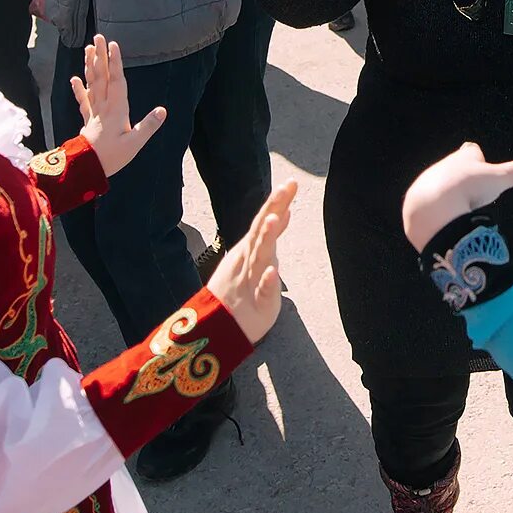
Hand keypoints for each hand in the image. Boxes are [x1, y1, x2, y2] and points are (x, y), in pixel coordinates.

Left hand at [66, 37, 167, 177]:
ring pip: (91, 83)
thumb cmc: (112, 156)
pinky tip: (74, 78)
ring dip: (90, 65)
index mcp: (116, 109)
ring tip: (87, 49)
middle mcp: (104, 106)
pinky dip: (78, 89)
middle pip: (101, 76)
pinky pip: (83, 101)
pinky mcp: (88, 119)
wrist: (86, 168)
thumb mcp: (135, 144)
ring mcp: (94, 111)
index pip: (116, 80)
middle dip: (100, 55)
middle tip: (98, 37)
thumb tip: (163, 110)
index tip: (113, 45)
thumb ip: (148, 126)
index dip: (115, 62)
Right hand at [205, 181, 297, 341]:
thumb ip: (271, 237)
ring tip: (275, 219)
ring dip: (266, 237)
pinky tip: (272, 272)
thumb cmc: (243, 293)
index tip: (291, 183)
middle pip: (262, 229)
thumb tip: (285, 212)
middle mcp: (250, 260)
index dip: (278, 202)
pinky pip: (262, 291)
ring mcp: (251, 280)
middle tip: (286, 187)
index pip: (266, 221)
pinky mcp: (257, 303)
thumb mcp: (260, 259)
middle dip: (274, 207)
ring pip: (260, 255)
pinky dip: (267, 281)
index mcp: (253, 250)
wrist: (220, 329)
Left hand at [401, 141, 512, 249]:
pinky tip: (444, 218)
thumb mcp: (498, 180)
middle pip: (455, 167)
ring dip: (448, 193)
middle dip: (463, 177)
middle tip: (473, 189)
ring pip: (439, 184)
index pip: (471, 151)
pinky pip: (428, 203)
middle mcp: (443, 166)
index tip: (482, 165)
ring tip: (459, 206)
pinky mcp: (416, 202)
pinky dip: (437, 209)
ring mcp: (427, 182)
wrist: (433, 207)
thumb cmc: (468, 187)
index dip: (477, 157)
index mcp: (463, 158)